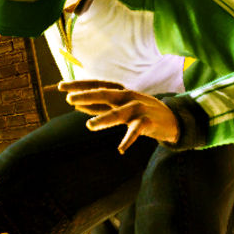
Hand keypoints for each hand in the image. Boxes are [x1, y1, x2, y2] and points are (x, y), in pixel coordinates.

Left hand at [60, 80, 180, 152]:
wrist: (171, 119)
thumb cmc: (140, 112)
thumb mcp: (119, 106)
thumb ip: (98, 106)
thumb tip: (76, 105)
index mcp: (119, 92)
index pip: (97, 85)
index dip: (79, 85)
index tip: (61, 86)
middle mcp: (128, 97)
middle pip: (105, 93)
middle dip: (87, 95)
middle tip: (69, 99)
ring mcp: (138, 108)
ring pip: (119, 112)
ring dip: (104, 119)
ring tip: (90, 126)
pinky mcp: (148, 122)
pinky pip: (136, 131)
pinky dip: (128, 140)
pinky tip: (121, 149)